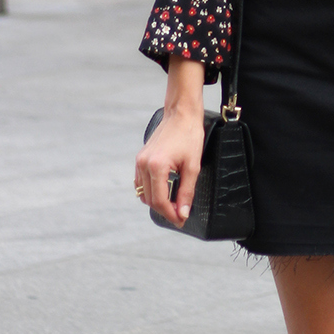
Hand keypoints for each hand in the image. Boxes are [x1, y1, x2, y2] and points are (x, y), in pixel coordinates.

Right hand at [134, 56, 204, 226]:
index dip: (171, 214)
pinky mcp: (140, 158)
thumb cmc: (189, 134)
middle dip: (165, 210)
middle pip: (150, 200)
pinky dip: (151, 191)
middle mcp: (143, 165)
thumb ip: (187, 192)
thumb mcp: (193, 165)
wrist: (181, 113)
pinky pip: (141, 183)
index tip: (181, 220)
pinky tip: (164, 191)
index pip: (160, 201)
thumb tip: (182, 213)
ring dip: (157, 201)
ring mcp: (140, 161)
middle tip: (180, 214)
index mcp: (156, 166)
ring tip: (173, 204)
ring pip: (144, 193)